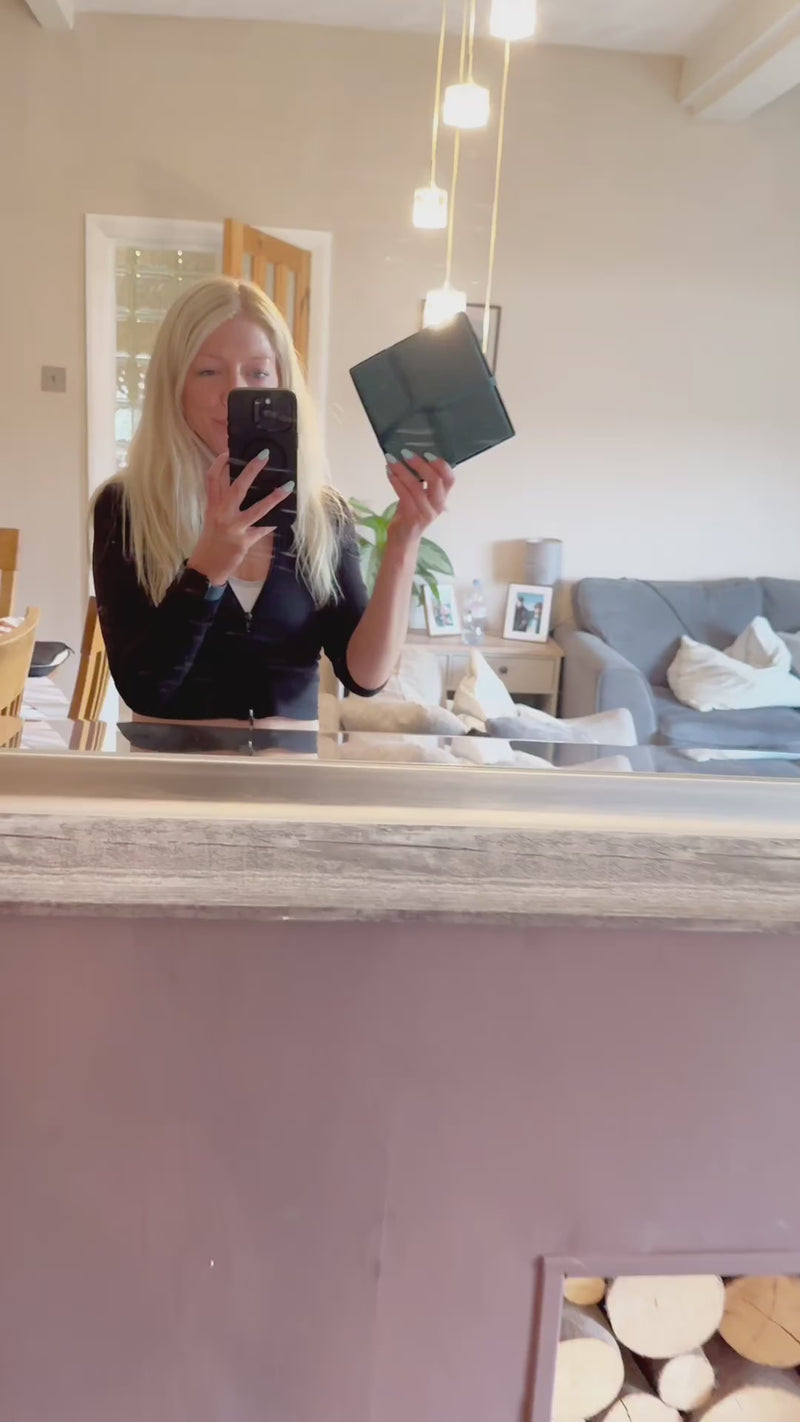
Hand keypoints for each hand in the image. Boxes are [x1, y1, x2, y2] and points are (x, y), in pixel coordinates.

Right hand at [187, 451, 293, 586]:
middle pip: (237, 487)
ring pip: (256, 509)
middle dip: (251, 469)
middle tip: (265, 455)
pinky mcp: (244, 542)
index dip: (220, 463)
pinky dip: (274, 522)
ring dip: (274, 497)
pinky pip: (263, 529)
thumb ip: (223, 502)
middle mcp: (222, 514)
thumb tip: (242, 485)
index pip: (211, 478)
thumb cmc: (211, 540)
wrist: (206, 567)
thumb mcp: (212, 517)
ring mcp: (234, 528)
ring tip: (288, 485)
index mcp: (212, 506)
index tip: (229, 450)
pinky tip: (285, 515)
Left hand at [384, 449, 453, 544]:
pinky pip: (404, 495)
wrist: (402, 540)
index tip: (427, 452)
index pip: (450, 479)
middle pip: (436, 480)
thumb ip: (421, 481)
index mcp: (441, 498)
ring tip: (392, 460)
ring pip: (416, 487)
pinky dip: (395, 481)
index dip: (441, 465)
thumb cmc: (410, 514)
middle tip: (406, 453)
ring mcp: (426, 513)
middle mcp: (437, 506)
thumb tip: (411, 455)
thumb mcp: (419, 496)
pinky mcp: (412, 518)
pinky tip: (389, 472)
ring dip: (402, 471)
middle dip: (420, 464)